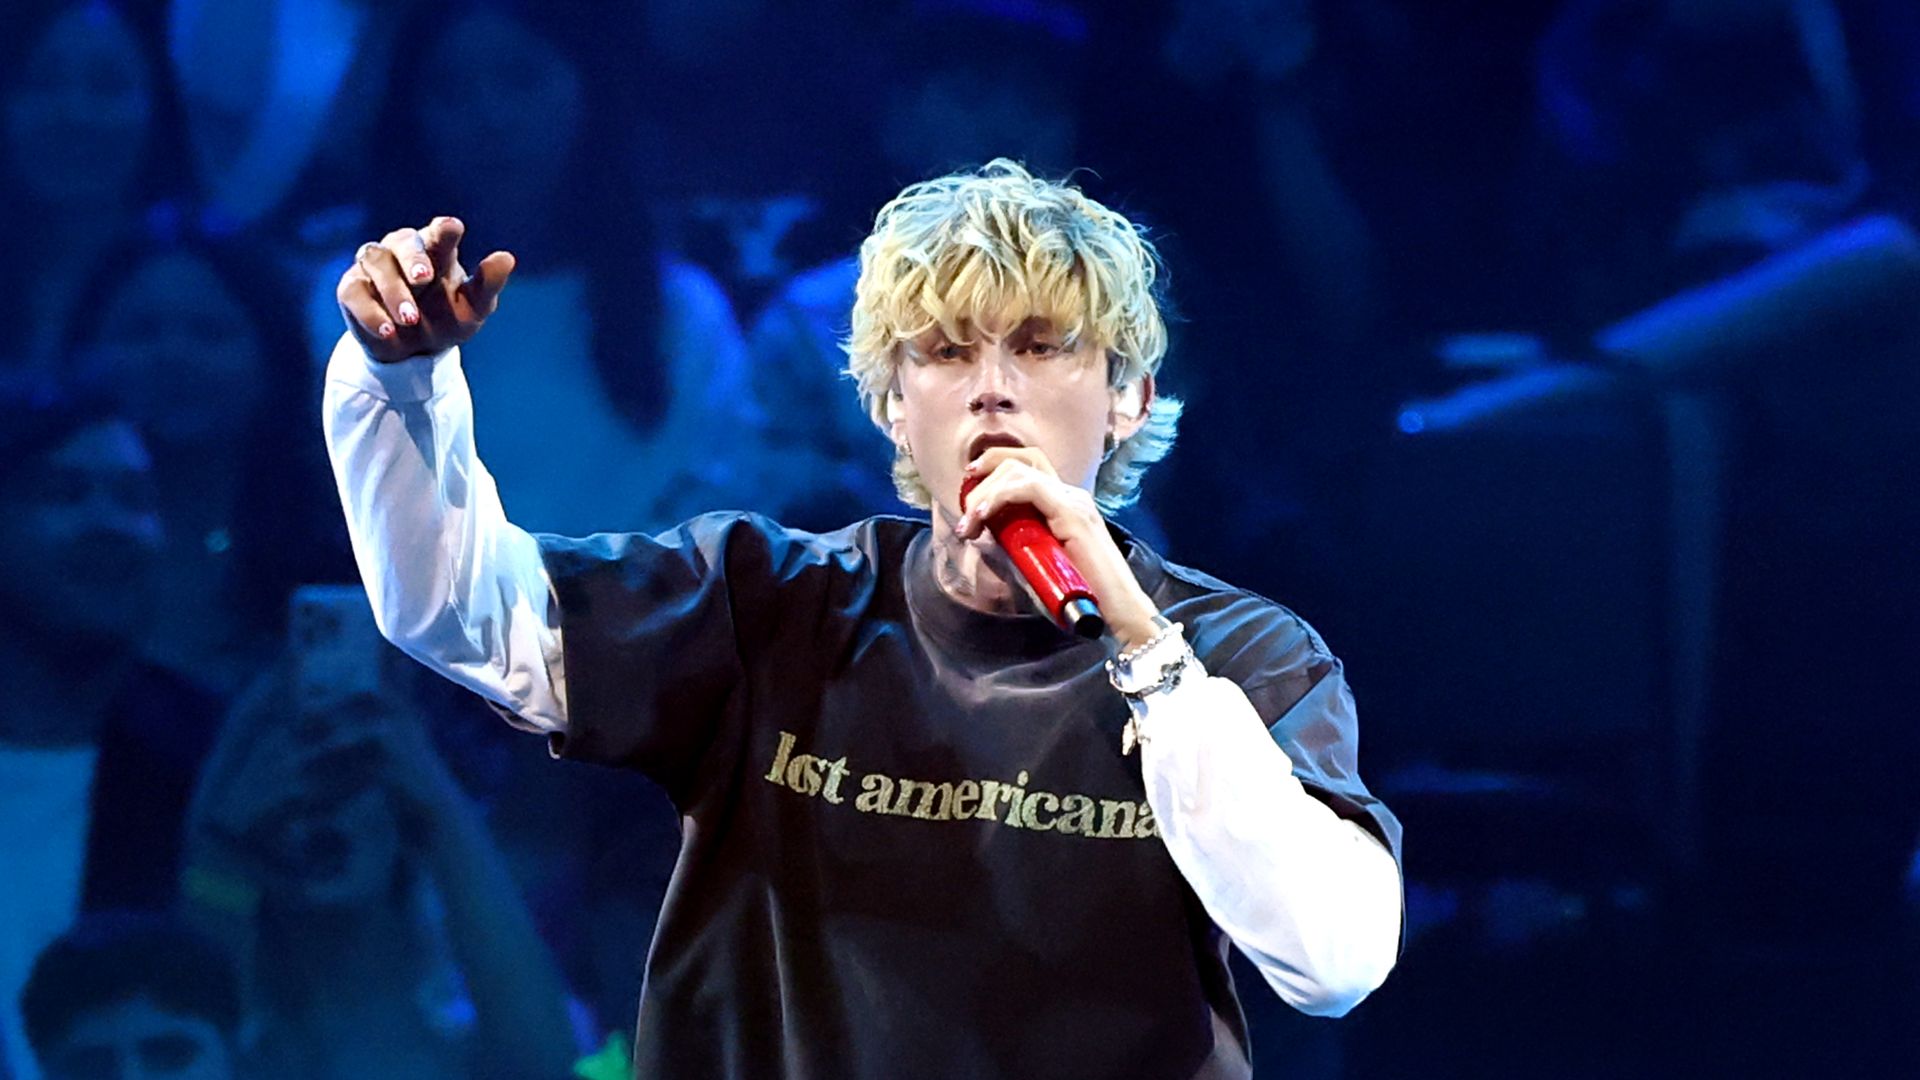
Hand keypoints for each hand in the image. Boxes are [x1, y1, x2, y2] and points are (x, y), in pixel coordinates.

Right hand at [335, 216, 515, 361]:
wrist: (414, 352)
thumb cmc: (447, 319)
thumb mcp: (473, 308)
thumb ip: (487, 283)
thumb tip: (506, 257)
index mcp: (437, 250)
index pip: (440, 232)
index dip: (444, 229)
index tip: (451, 228)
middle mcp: (403, 252)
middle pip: (403, 240)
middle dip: (412, 258)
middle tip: (424, 279)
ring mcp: (375, 268)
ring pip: (376, 261)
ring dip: (394, 291)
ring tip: (409, 320)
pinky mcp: (352, 289)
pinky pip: (354, 292)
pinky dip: (370, 312)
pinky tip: (387, 330)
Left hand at [954, 446, 1162, 646]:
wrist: (1115, 611)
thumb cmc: (1078, 595)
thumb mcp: (1034, 566)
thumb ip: (1011, 548)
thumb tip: (983, 535)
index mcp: (1064, 503)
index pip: (1028, 464)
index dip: (994, 466)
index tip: (969, 487)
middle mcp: (1070, 495)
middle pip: (1020, 459)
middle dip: (983, 478)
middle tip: (965, 513)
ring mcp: (1073, 501)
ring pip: (1019, 470)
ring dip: (986, 492)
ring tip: (970, 520)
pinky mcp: (1073, 514)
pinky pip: (1029, 488)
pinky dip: (999, 497)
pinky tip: (982, 515)